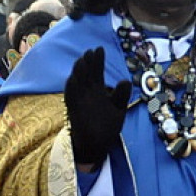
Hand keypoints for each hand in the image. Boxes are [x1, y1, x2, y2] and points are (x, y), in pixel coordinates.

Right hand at [64, 47, 130, 167]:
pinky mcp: (74, 112)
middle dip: (88, 63)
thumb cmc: (107, 128)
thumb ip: (121, 96)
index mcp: (98, 92)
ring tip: (81, 61)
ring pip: (77, 84)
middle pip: (87, 75)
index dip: (97, 61)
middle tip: (90, 50)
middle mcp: (87, 95)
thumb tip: (125, 80)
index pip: (97, 73)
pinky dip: (71, 90)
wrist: (96, 146)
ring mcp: (80, 102)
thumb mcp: (118, 110)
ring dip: (78, 73)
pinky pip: (71, 99)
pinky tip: (72, 79)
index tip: (99, 49)